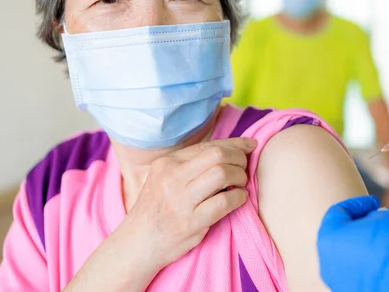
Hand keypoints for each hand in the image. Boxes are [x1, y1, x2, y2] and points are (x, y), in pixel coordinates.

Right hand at [120, 137, 256, 279]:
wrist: (138, 244)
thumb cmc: (158, 209)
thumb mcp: (165, 179)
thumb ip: (191, 165)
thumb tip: (231, 149)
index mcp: (167, 163)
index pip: (208, 145)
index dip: (235, 143)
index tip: (250, 144)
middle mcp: (172, 177)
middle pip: (217, 155)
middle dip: (239, 158)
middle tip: (244, 168)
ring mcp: (180, 200)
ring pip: (222, 174)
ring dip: (240, 176)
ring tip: (240, 184)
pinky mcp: (191, 222)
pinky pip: (224, 202)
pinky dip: (239, 197)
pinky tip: (239, 198)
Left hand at [317, 196, 388, 291]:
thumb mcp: (386, 216)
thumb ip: (370, 217)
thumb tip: (371, 223)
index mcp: (330, 239)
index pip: (338, 213)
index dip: (358, 204)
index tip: (375, 203)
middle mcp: (328, 264)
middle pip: (339, 238)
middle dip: (357, 227)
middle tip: (378, 221)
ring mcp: (339, 284)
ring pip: (347, 260)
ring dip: (362, 249)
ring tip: (386, 244)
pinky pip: (357, 276)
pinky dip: (368, 268)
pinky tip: (388, 264)